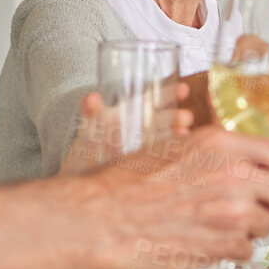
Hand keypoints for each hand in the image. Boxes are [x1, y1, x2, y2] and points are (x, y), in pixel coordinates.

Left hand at [60, 87, 193, 175]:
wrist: (83, 177)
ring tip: (184, 134)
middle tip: (186, 118)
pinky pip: (161, 158)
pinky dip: (171, 155)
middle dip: (175, 117)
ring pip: (165, 139)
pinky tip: (180, 153)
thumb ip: (91, 110)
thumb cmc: (88, 147)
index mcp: (130, 113)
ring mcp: (145, 148)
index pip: (153, 100)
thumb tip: (91, 98)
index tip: (183, 90)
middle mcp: (141, 128)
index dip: (169, 94)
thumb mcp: (89, 125)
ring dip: (176, 136)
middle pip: (163, 120)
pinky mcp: (146, 165)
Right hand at [91, 127, 268, 268]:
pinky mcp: (225, 244)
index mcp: (219, 144)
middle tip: (252, 207)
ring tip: (220, 228)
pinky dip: (231, 251)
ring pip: (267, 224)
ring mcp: (233, 211)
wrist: (103, 219)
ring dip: (248, 229)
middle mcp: (233, 174)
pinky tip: (209, 244)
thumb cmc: (123, 185)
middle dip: (268, 201)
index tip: (263, 178)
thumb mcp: (170, 147)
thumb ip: (209, 153)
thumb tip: (228, 160)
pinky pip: (248, 250)